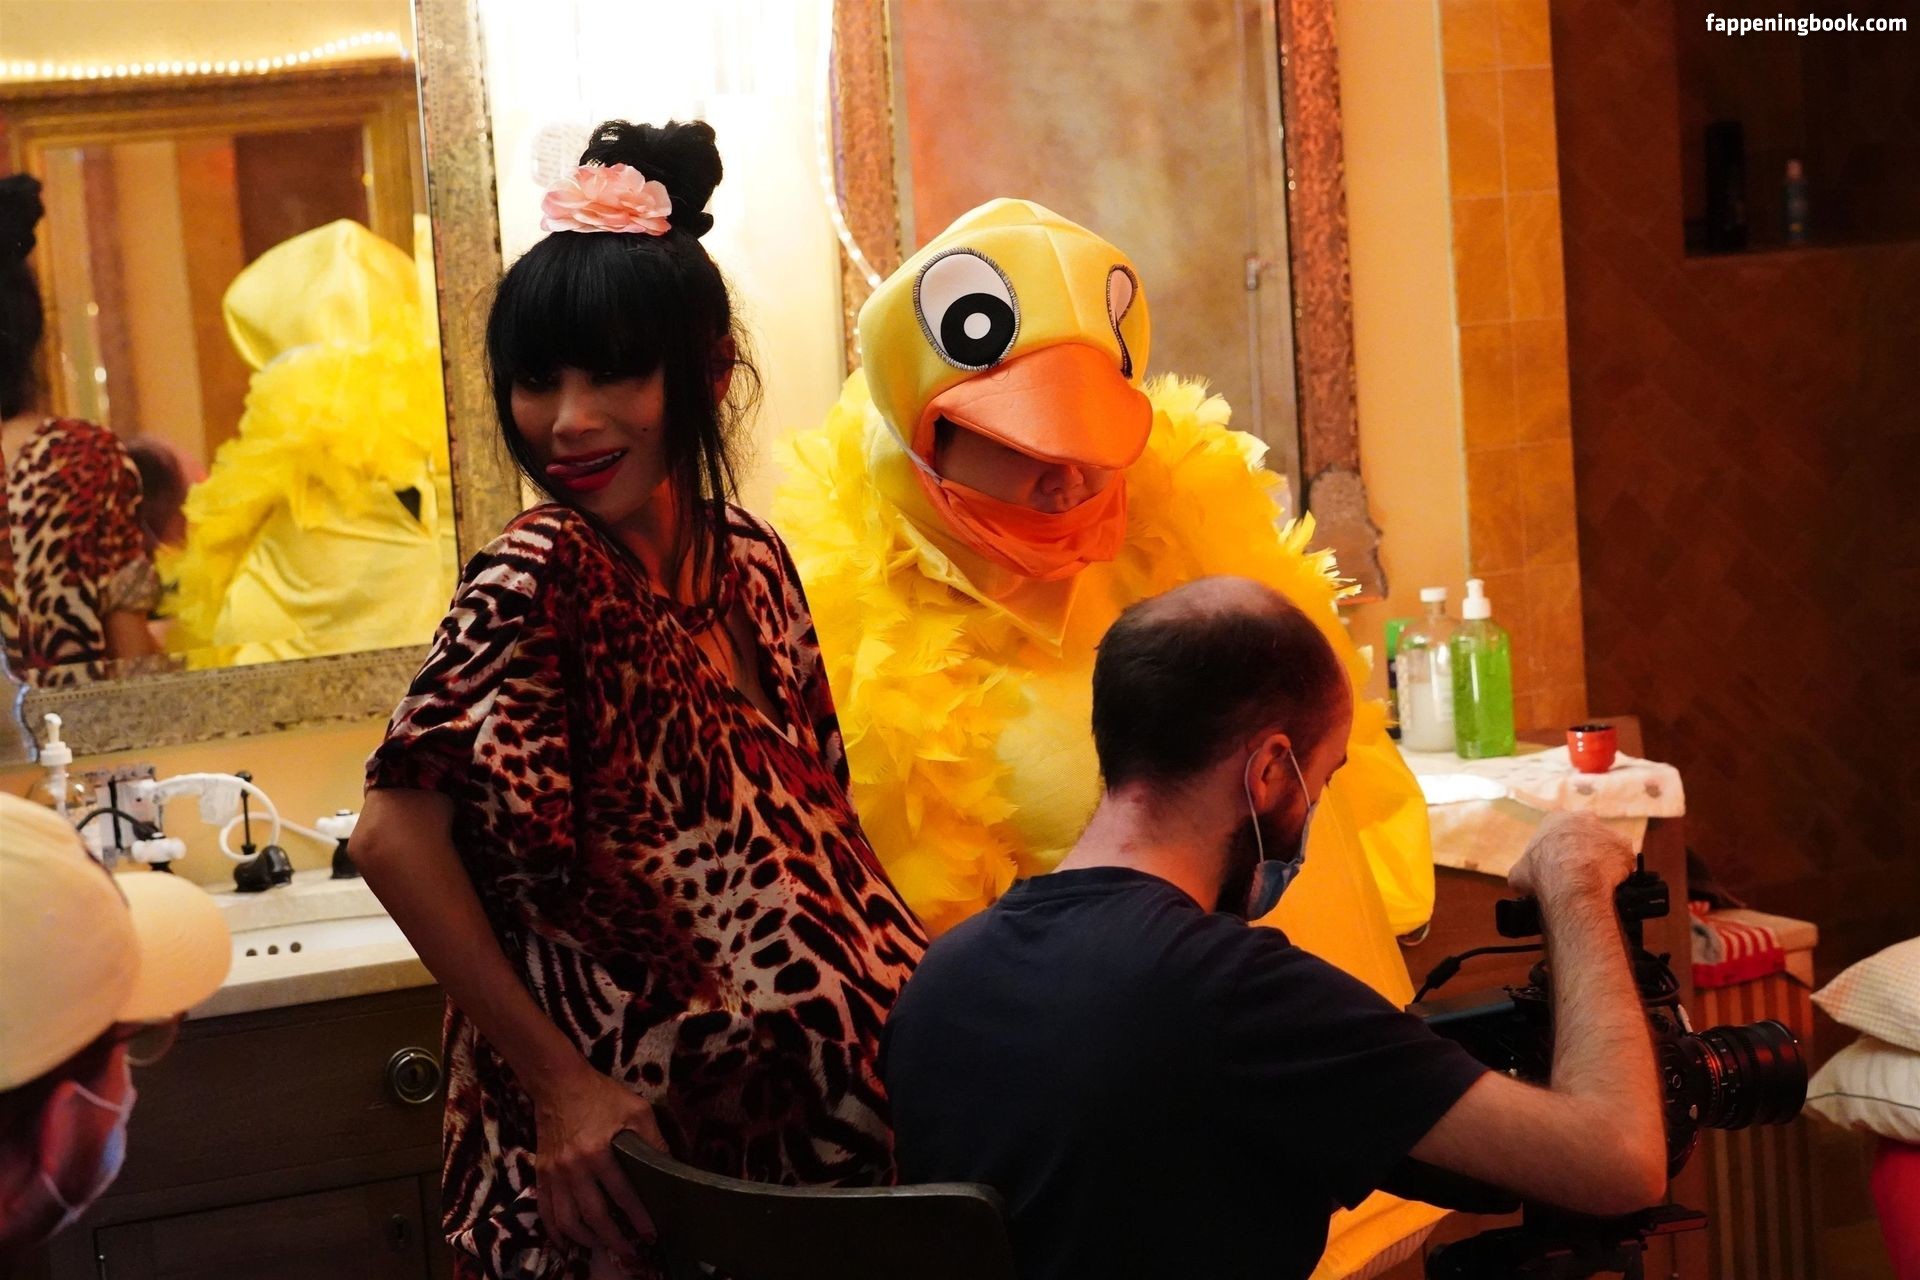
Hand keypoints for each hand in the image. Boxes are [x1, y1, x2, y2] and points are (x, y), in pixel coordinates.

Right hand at [531, 1065, 664, 1259]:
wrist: (558, 1083)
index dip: (638, 1218)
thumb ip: (653, 1139)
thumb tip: (669, 1167)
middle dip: (614, 1239)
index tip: (650, 1234)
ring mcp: (554, 1173)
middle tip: (630, 1252)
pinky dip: (555, 1231)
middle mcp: (573, 1167)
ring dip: (586, 1240)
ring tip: (604, 1247)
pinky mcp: (542, 1173)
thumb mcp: (636, 1110)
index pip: (622, 1194)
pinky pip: (545, 1210)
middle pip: (593, 1215)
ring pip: (566, 1220)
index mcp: (598, 1151)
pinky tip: (567, 1241)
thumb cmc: (601, 1095)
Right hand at [1508, 811, 1634, 903]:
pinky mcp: (1625, 847)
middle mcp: (1583, 818)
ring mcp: (1606, 831)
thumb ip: (1523, 872)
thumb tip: (1521, 884)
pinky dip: (1620, 873)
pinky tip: (1610, 886)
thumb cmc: (1542, 873)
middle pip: (1586, 833)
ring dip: (1603, 861)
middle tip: (1579, 871)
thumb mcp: (1518, 873)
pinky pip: (1624, 861)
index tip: (1558, 864)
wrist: (1571, 881)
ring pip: (1607, 847)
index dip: (1559, 848)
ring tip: (1596, 882)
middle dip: (1584, 849)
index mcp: (1555, 819)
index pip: (1559, 830)